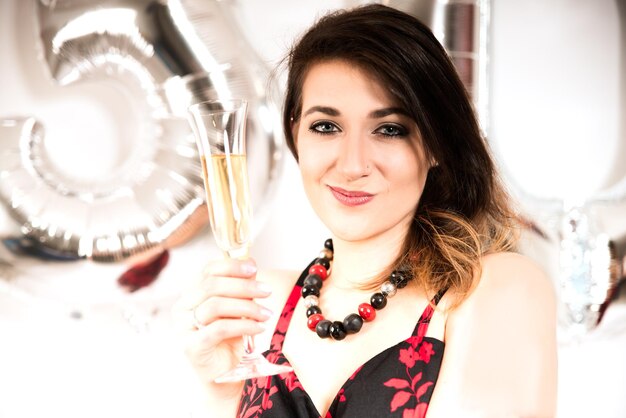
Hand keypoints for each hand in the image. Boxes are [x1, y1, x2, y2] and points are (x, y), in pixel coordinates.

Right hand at [172, 258, 272, 394]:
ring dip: (247, 307)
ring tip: (266, 313)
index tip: (253, 269)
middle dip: (244, 286)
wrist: (222, 372)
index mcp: (191, 294)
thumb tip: (251, 264)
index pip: (208, 270)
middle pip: (212, 286)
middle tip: (266, 291)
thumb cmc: (227, 338)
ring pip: (216, 306)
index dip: (231, 266)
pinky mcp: (191, 346)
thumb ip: (240, 289)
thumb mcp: (236, 309)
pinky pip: (220, 328)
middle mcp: (182, 308)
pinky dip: (243, 326)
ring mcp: (183, 327)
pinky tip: (258, 328)